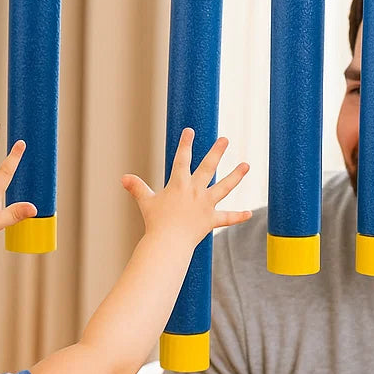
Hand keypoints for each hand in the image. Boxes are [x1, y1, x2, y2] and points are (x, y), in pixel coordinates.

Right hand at [121, 128, 250, 249]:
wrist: (168, 242)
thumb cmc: (156, 222)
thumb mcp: (145, 202)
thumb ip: (137, 188)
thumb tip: (123, 178)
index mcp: (179, 184)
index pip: (182, 159)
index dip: (185, 144)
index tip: (190, 131)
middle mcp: (195, 191)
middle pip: (208, 168)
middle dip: (216, 152)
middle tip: (225, 140)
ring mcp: (205, 205)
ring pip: (224, 187)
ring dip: (236, 176)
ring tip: (246, 165)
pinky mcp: (211, 220)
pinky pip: (227, 218)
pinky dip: (238, 216)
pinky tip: (249, 213)